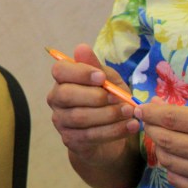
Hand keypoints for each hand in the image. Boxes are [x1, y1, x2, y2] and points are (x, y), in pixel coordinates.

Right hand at [47, 43, 138, 162]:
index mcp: (63, 80)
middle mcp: (56, 100)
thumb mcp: (108, 81)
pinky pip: (90, 136)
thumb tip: (81, 47)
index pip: (60, 71)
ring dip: (108, 114)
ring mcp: (61, 121)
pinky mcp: (70, 140)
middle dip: (95, 96)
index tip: (102, 78)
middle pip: (65, 95)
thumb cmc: (107, 100)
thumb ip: (96, 67)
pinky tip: (131, 126)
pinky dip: (114, 131)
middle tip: (120, 98)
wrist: (108, 132)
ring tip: (130, 112)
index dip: (79, 73)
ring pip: (79, 117)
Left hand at [135, 101, 187, 187]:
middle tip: (148, 122)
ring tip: (161, 140)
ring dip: (159, 148)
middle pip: (167, 140)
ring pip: (169, 161)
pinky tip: (176, 160)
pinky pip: (179, 182)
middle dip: (151, 129)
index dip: (152, 112)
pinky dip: (171, 170)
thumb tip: (157, 103)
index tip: (141, 109)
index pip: (173, 118)